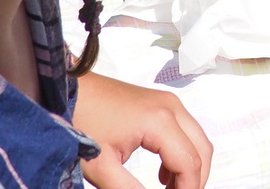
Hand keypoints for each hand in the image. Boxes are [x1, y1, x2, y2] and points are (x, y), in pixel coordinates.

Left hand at [76, 72, 212, 188]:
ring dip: (189, 167)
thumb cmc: (82, 122)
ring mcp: (168, 102)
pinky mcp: (160, 103)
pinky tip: (163, 174)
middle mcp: (172, 108)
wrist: (67, 88)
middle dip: (195, 180)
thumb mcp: (101, 166)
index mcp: (161, 122)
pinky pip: (184, 131)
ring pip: (196, 140)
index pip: (189, 164)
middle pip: (202, 151)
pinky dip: (182, 154)